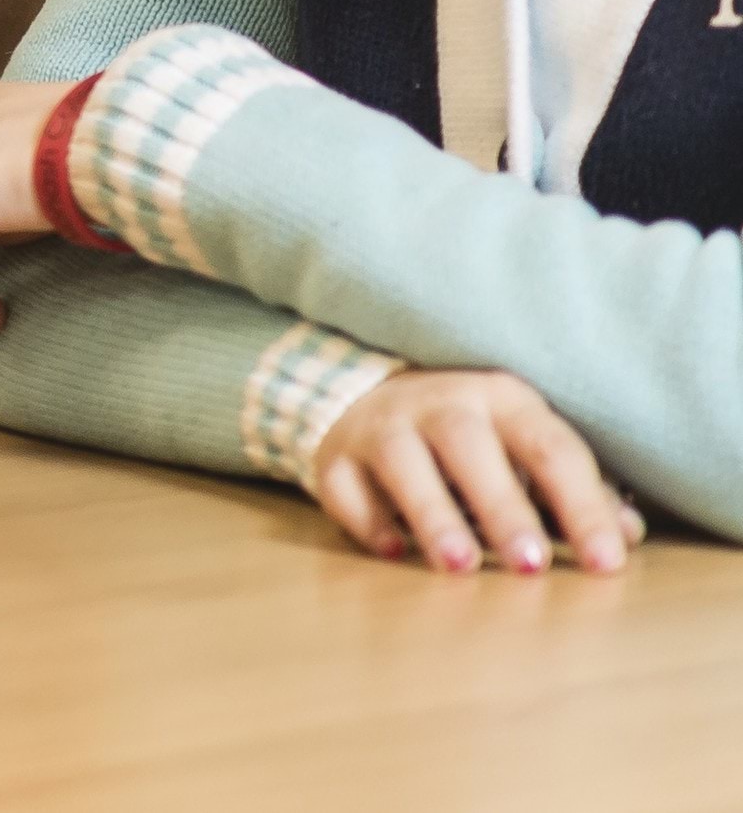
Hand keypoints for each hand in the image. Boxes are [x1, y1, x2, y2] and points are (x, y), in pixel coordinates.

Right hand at [312, 370, 641, 575]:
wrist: (372, 397)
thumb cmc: (476, 438)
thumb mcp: (528, 446)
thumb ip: (577, 491)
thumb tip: (627, 534)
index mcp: (502, 400)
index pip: (550, 448)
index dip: (581, 505)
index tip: (607, 563)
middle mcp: (440, 403)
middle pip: (469, 446)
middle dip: (503, 507)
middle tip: (531, 564)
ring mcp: (380, 425)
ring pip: (402, 461)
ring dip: (433, 513)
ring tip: (460, 565)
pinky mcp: (334, 454)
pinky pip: (343, 484)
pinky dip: (366, 519)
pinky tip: (392, 551)